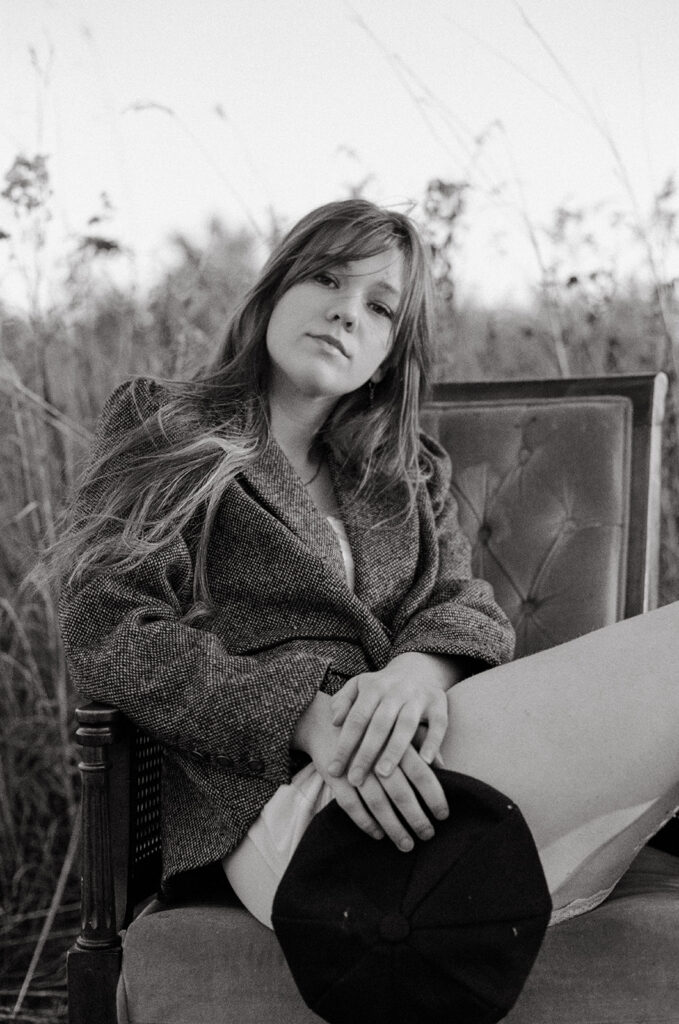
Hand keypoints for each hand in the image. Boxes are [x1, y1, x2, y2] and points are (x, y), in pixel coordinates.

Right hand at [293, 692, 448, 848]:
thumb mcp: (395, 727)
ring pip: (376, 802)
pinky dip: (364, 821)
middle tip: (428, 835)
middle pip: (400, 792)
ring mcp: (353, 766)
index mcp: (395, 741)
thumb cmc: (369, 727)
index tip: (444, 815)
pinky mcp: (334, 776)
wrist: (323, 719)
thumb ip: (421, 743)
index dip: (433, 795)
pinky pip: (350, 804)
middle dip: (415, 817)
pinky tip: (377, 834)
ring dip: (393, 827)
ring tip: (406, 844)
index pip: (420, 772)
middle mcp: (376, 754)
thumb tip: (443, 766)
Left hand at [327, 652, 455, 786]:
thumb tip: (334, 721)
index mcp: (373, 688)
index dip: (345, 745)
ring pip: (406, 724)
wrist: (416, 668)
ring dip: (395, 749)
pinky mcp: (439, 702)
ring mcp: (418, 696)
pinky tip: (426, 762)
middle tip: (356, 779)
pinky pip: (438, 723)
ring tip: (383, 774)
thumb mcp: (358, 686)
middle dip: (366, 753)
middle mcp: (396, 691)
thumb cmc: (381, 687)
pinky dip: (433, 742)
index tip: (334, 770)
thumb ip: (343, 701)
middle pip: (379, 724)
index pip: (356, 718)